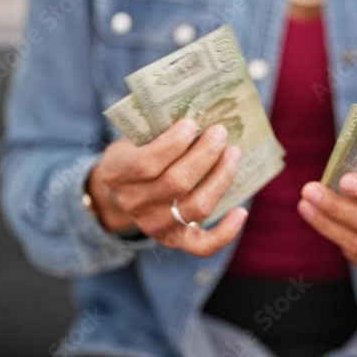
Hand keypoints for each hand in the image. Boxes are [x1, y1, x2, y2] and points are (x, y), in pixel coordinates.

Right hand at [87, 118, 248, 255]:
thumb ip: (156, 128)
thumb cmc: (136, 154)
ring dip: (221, 179)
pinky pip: (202, 246)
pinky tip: (241, 212)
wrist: (122, 193)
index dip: (173, 144)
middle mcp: (133, 204)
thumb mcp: (132, 138)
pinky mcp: (174, 241)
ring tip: (233, 154)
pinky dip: (225, 232)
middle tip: (221, 133)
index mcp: (116, 173)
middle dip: (205, 155)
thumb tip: (200, 111)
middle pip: (176, 183)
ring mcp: (154, 225)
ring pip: (195, 207)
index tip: (192, 123)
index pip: (145, 163)